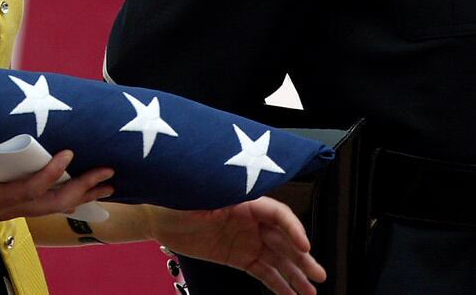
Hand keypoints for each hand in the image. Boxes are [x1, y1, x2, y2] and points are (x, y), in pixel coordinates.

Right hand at [0, 150, 114, 244]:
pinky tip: (76, 188)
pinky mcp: (4, 202)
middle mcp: (7, 207)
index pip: (30, 189)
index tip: (68, 153)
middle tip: (108, 173)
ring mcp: (8, 207)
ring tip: (107, 184)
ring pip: (52, 203)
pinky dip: (64, 193)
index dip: (50, 173)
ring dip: (80, 193)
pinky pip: (42, 200)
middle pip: (53, 201)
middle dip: (82, 187)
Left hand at [146, 197, 325, 294]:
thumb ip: (219, 194)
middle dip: (302, 258)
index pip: (278, 214)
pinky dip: (278, 284)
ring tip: (311, 292)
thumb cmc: (176, 196)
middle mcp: (251, 220)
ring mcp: (246, 240)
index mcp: (245, 200)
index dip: (293, 229)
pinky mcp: (238, 256)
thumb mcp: (198, 192)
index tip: (303, 246)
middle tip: (319, 275)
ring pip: (278, 260)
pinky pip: (263, 272)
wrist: (157, 215)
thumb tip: (235, 191)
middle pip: (284, 240)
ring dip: (296, 276)